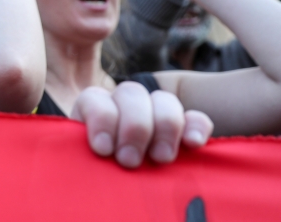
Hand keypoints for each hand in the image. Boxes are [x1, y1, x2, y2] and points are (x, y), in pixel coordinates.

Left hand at [72, 82, 212, 167]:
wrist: (118, 189)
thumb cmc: (95, 176)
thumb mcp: (85, 165)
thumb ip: (86, 159)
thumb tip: (94, 161)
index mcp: (93, 109)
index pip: (94, 99)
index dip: (101, 119)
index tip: (104, 150)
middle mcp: (122, 103)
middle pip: (131, 93)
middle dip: (133, 127)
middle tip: (130, 160)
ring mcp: (154, 112)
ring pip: (163, 99)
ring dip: (164, 126)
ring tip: (160, 158)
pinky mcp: (183, 127)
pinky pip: (195, 117)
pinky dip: (196, 127)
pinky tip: (193, 143)